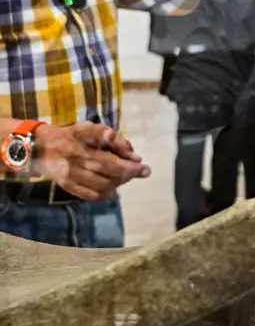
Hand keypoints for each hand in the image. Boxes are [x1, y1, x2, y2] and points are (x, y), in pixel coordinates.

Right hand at [33, 122, 150, 200]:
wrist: (39, 147)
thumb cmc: (70, 136)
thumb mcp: (89, 129)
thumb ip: (112, 138)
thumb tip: (134, 155)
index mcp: (82, 145)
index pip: (111, 158)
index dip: (130, 164)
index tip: (144, 165)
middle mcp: (76, 162)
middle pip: (110, 173)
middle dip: (130, 173)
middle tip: (141, 171)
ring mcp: (71, 177)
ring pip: (103, 187)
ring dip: (119, 183)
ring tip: (125, 176)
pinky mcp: (67, 187)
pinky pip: (92, 196)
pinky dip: (106, 193)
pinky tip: (111, 186)